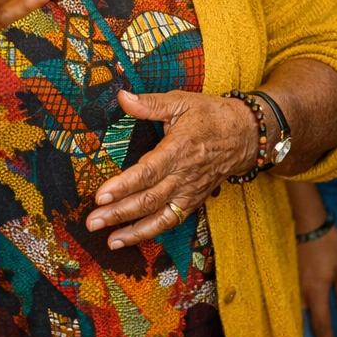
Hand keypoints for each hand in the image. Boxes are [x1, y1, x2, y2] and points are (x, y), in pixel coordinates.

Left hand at [85, 89, 257, 248]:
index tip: (100, 195)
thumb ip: (149, 103)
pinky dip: (151, 232)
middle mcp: (184, 175)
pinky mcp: (193, 201)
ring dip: (132, 231)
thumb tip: (122, 97)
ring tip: (109, 240)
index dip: (123, 186)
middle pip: (148, 199)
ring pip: (159, 217)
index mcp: (178, 149)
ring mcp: (189, 191)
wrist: (244, 134)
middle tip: (92, 221)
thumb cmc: (210, 115)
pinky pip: (171, 221)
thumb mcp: (181, 101)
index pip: (147, 172)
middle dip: (118, 212)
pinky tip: (130, 238)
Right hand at [299, 225, 336, 336]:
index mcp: (316, 293)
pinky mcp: (294, 277)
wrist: (308, 222)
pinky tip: (310, 317)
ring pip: (303, 314)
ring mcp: (296, 285)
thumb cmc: (328, 244)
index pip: (322, 327)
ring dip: (311, 328)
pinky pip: (300, 303)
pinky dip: (306, 315)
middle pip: (309, 324)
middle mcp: (303, 294)